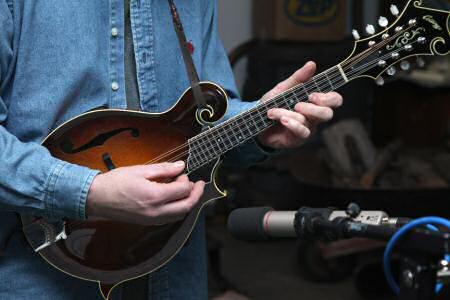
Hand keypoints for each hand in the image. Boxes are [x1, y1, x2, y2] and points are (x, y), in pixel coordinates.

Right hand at [86, 162, 204, 224]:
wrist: (95, 198)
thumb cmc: (115, 183)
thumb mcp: (140, 170)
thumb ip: (164, 169)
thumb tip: (181, 166)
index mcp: (155, 196)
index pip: (183, 190)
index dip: (186, 179)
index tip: (182, 172)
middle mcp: (156, 211)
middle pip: (187, 206)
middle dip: (196, 195)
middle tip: (199, 184)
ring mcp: (152, 219)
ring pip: (180, 215)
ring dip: (188, 203)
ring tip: (188, 190)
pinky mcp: (148, 222)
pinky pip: (170, 219)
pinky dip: (177, 209)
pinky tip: (175, 200)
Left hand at [258, 61, 342, 148]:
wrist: (257, 121)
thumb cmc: (273, 104)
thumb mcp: (283, 89)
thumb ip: (298, 78)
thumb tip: (312, 64)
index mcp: (314, 102)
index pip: (335, 100)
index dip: (329, 98)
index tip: (312, 95)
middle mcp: (314, 116)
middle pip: (328, 114)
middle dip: (313, 108)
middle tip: (298, 105)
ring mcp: (307, 128)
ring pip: (309, 121)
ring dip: (290, 114)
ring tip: (274, 111)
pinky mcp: (298, 138)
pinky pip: (302, 132)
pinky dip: (292, 124)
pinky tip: (282, 120)